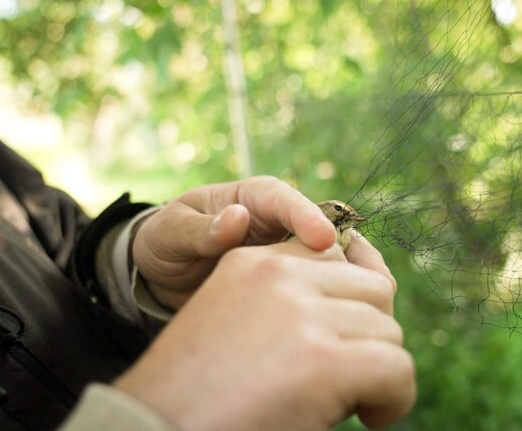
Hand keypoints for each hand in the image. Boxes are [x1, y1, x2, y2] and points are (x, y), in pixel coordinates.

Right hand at [114, 237, 414, 429]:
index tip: (366, 323)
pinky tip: (370, 416)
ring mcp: (301, 312)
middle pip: (375, 291)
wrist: (153, 429)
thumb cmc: (197, 395)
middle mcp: (279, 275)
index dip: (363, 289)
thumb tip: (367, 302)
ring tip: (349, 401)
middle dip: (373, 333)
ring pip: (389, 332)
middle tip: (352, 374)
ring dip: (380, 370)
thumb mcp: (238, 324)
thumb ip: (289, 303)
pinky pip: (396, 368)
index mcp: (256, 262)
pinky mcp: (322, 358)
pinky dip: (395, 398)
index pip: (340, 252)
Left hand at [132, 176, 336, 308]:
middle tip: (353, 284)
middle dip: (340, 255)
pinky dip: (334, 301)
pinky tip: (343, 324)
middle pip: (322, 231)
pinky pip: (322, 287)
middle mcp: (280, 222)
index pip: (285, 201)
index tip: (324, 240)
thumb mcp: (171, 233)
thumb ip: (202, 229)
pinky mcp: (294, 283)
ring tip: (358, 305)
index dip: (308, 217)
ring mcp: (290, 254)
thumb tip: (237, 217)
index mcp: (253, 198)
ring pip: (331, 262)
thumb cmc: (166, 242)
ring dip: (347, 281)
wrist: (163, 276)